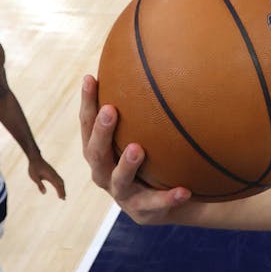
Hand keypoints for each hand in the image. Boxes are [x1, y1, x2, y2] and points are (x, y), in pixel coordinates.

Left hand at [27, 154, 66, 198]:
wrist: (35, 158)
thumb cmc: (34, 168)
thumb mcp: (35, 177)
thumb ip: (40, 185)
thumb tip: (44, 193)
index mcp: (50, 176)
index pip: (57, 186)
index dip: (60, 192)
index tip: (62, 198)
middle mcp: (54, 174)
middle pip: (61, 184)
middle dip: (63, 191)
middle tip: (64, 199)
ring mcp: (54, 173)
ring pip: (61, 181)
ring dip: (62, 187)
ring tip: (63, 194)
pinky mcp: (52, 172)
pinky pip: (59, 178)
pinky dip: (60, 184)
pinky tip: (59, 186)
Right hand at [79, 74, 190, 224]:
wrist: (176, 200)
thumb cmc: (157, 158)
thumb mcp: (150, 132)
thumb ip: (146, 105)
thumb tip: (152, 58)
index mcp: (102, 153)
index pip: (88, 125)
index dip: (87, 103)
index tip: (90, 78)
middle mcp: (105, 174)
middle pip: (96, 153)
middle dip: (102, 131)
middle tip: (110, 109)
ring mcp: (124, 196)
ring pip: (119, 181)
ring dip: (126, 165)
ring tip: (137, 148)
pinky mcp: (144, 213)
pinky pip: (157, 205)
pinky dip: (169, 197)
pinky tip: (183, 189)